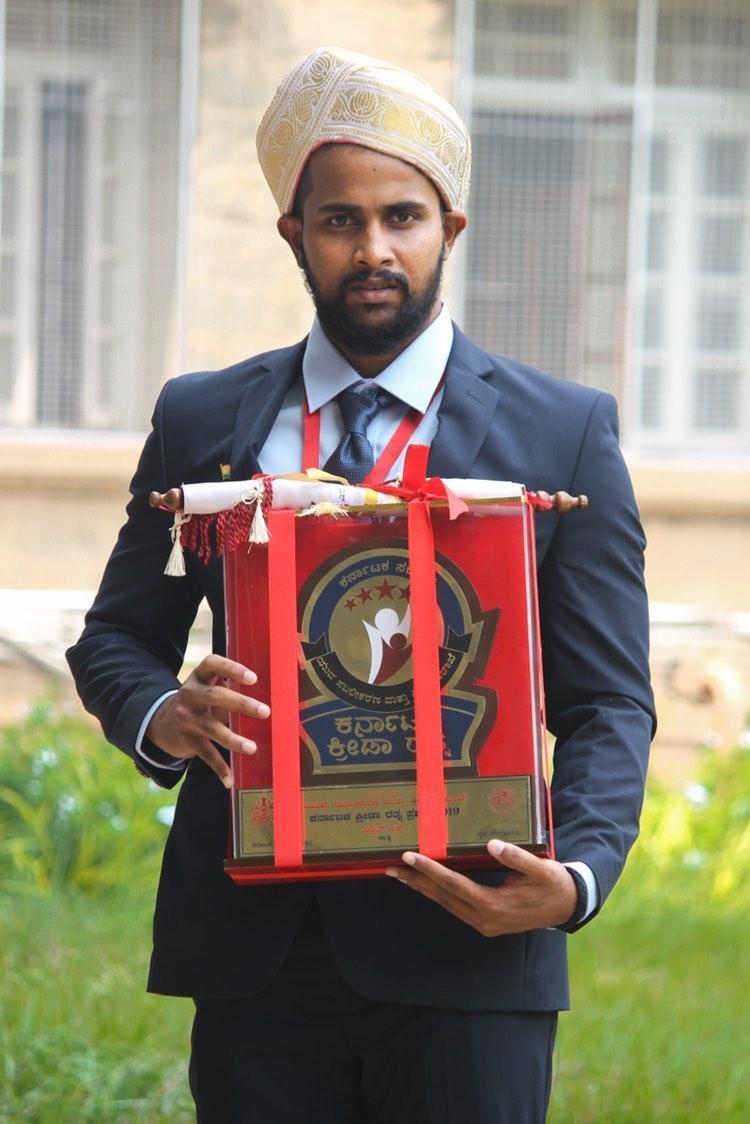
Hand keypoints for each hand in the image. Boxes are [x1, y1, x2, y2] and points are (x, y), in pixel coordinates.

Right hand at [147, 654, 269, 788]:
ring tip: (252, 748)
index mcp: (198, 676)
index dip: (232, 669)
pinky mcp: (187, 740)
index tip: (253, 679)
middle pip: (215, 697)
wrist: (163, 722)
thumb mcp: (209, 685)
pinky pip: (205, 754)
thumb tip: (273, 689)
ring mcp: (186, 718)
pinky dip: (219, 768)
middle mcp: (189, 694)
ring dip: (233, 739)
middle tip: (266, 712)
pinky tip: (229, 780)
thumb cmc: (201, 700)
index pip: (212, 664)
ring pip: (211, 728)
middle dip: (241, 704)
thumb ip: (229, 684)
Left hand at [385, 839, 576, 935]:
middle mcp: (484, 919)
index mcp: (494, 906)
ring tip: (400, 874)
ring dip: (422, 888)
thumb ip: (518, 857)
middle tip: (390, 867)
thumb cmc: (553, 884)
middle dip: (416, 881)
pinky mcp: (485, 921)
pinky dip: (437, 894)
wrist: (567, 906)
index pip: (454, 885)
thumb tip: (493, 844)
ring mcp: (483, 923)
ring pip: (445, 903)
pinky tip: (425, 884)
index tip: (410, 858)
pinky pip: (454, 906)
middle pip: (442, 896)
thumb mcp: (540, 868)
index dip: (430, 870)